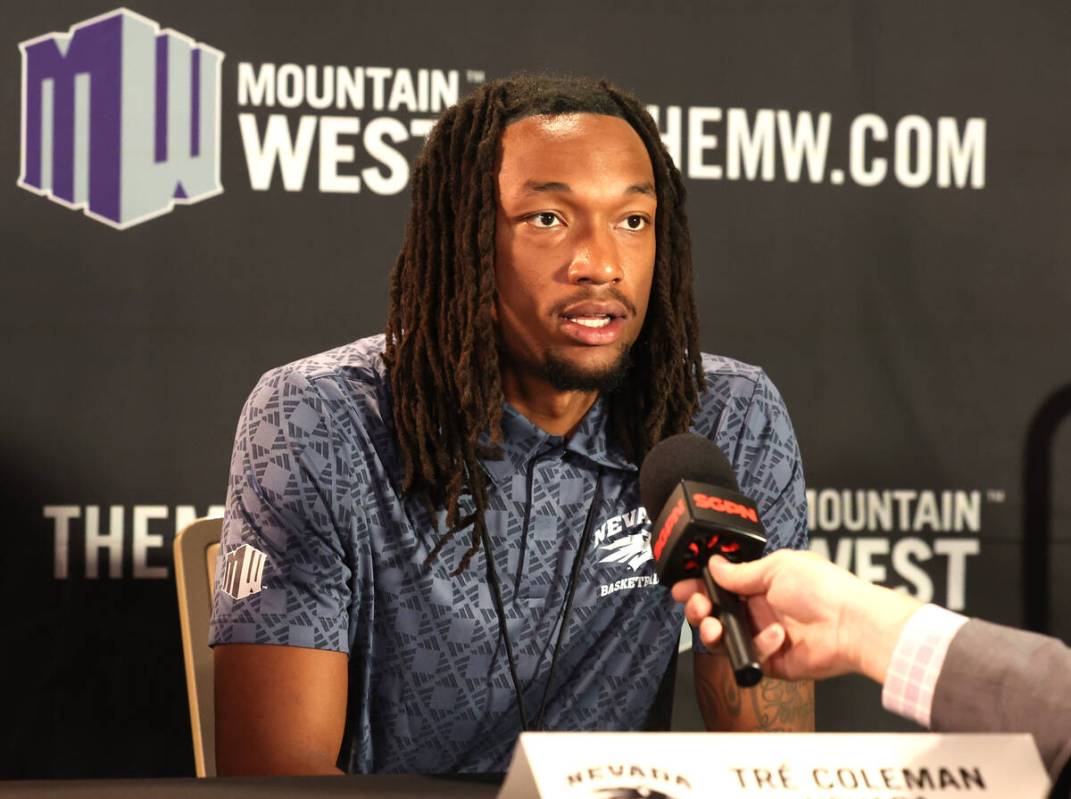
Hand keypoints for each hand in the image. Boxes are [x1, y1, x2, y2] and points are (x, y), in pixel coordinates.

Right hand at [671, 550, 921, 683]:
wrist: (851, 624)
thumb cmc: (824, 589)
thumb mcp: (777, 568)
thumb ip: (740, 572)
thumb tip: (714, 565)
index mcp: (760, 583)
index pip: (720, 585)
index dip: (698, 586)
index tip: (682, 588)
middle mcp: (759, 609)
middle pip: (715, 612)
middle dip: (699, 609)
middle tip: (699, 607)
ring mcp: (763, 635)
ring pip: (723, 638)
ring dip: (713, 631)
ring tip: (715, 627)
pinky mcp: (771, 660)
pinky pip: (748, 656)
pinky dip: (759, 646)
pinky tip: (776, 636)